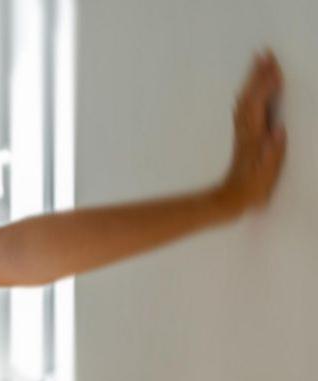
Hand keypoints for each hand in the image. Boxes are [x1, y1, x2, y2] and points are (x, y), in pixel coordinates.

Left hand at [216, 50, 286, 213]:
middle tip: (264, 52)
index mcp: (253, 137)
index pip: (260, 105)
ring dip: (252, 80)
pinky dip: (249, 93)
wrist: (230, 199)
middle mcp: (245, 131)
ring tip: (259, 62)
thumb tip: (278, 130)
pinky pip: (244, 108)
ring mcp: (242, 132)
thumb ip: (273, 152)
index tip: (274, 67)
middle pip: (249, 96)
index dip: (266, 86)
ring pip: (245, 100)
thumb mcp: (267, 174)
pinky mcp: (242, 136)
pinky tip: (251, 89)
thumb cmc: (253, 189)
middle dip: (257, 74)